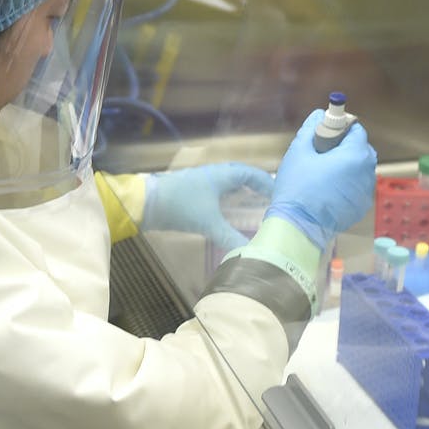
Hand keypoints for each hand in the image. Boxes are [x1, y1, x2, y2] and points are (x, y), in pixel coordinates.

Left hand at [143, 163, 273, 251]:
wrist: (147, 203)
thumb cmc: (181, 205)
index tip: (281, 199)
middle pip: (244, 179)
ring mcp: (205, 182)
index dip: (269, 185)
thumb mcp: (209, 223)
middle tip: (273, 205)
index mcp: (225, 174)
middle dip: (259, 191)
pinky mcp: (195, 193)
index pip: (254, 175)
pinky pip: (220, 194)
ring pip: (231, 187)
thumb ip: (231, 238)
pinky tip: (232, 216)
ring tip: (257, 211)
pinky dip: (230, 202)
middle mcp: (217, 174)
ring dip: (244, 196)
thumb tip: (250, 254)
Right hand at [263, 109, 377, 249]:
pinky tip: (328, 190)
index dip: (341, 127)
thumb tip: (318, 114)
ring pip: (360, 170)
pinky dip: (348, 184)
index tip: (326, 132)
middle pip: (361, 149)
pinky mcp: (362, 207)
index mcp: (355, 155)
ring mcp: (366, 192)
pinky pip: (358, 187)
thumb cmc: (298, 187)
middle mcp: (367, 172)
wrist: (298, 225)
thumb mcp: (299, 151)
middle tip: (322, 152)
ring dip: (347, 166)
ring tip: (324, 173)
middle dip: (344, 147)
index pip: (357, 130)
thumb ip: (311, 129)